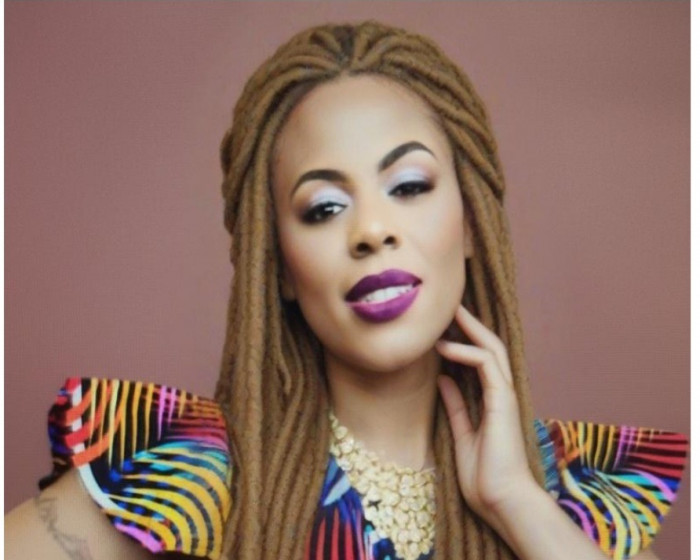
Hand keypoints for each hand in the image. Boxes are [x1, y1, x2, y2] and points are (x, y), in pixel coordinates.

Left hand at [435, 305, 537, 529]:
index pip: (481, 360)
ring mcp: (505, 396)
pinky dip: (467, 353)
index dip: (465, 340)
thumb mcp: (462, 433)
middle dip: (471, 325)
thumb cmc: (483, 475)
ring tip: (446, 315)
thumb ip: (456, 405)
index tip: (444, 326)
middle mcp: (501, 394)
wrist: (501, 500)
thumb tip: (444, 379)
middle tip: (450, 306)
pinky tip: (445, 348)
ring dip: (469, 330)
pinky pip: (488, 366)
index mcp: (492, 402)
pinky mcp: (504, 401)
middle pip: (491, 347)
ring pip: (493, 349)